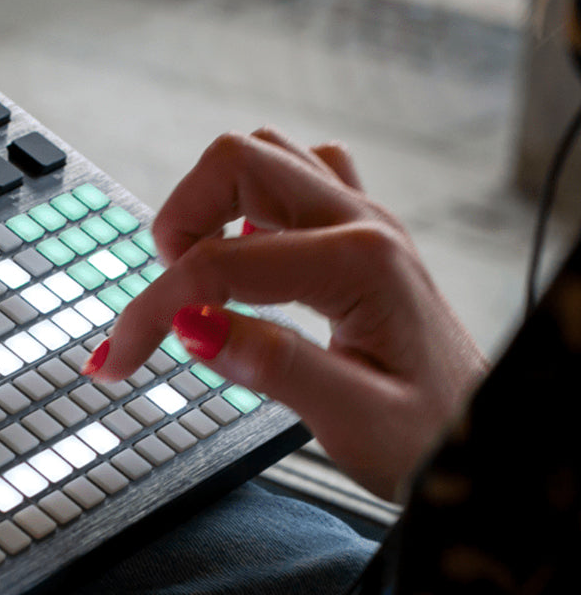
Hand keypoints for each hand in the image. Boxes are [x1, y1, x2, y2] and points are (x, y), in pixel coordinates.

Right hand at [87, 128, 487, 500]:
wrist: (478, 439)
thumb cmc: (428, 436)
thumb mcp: (353, 422)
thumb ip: (273, 368)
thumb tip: (192, 327)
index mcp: (359, 267)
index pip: (219, 264)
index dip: (150, 311)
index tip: (116, 363)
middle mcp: (362, 224)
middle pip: (235, 161)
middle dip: (175, 226)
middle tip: (164, 302)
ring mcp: (362, 219)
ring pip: (261, 155)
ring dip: (208, 207)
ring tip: (197, 281)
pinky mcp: (357, 230)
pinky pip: (293, 175)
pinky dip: (247, 204)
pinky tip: (244, 259)